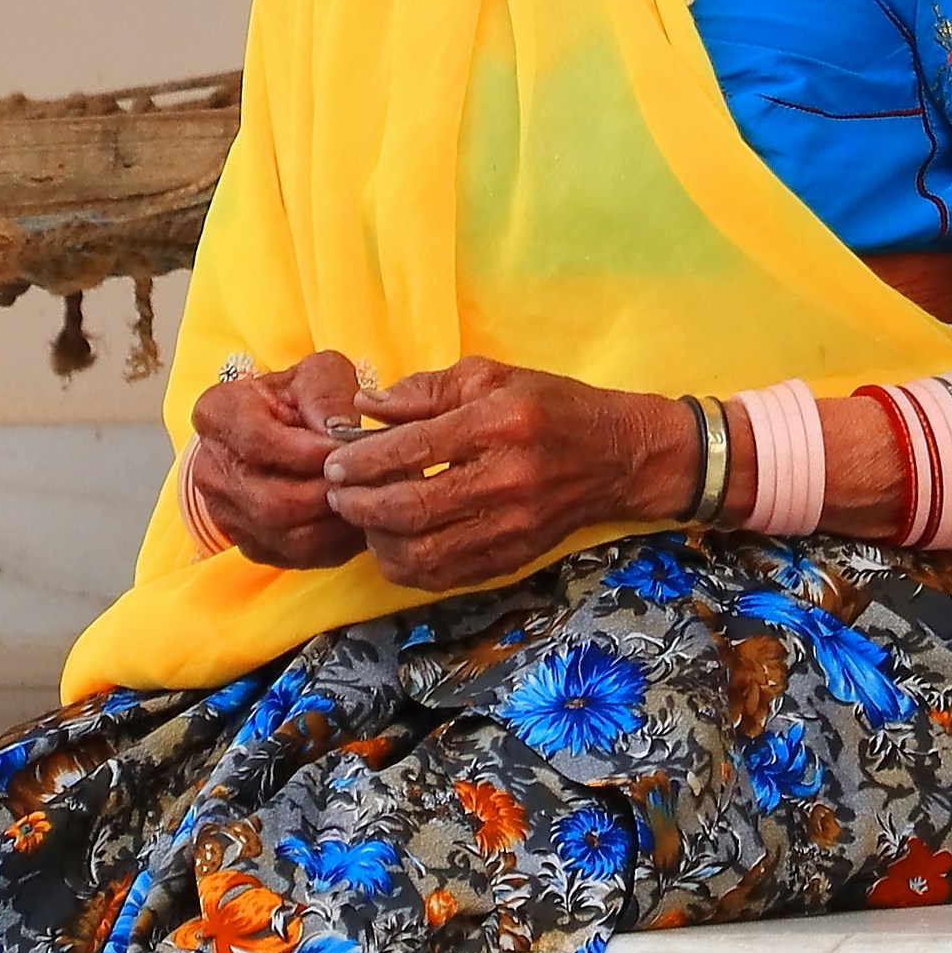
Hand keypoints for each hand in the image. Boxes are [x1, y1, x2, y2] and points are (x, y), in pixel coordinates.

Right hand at [186, 351, 367, 568]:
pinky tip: (357, 519)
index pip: (259, 442)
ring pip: (286, 535)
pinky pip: (295, 556)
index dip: (309, 451)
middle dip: (327, 492)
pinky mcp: (251, 544)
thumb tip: (341, 432)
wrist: (278, 430)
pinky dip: (334, 543)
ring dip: (334, 522)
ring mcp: (227, 513)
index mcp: (218, 414)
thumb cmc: (299, 397)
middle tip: (368, 480)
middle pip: (272, 501)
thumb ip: (328, 393)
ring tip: (367, 499)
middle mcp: (212, 469)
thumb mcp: (317, 374)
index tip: (348, 447)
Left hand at [323, 357, 686, 592]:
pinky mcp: (513, 558)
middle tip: (335, 493)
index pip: (414, 449)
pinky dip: (407, 565)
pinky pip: (445, 575)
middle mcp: (506, 480)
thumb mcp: (492, 377)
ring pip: (422, 552)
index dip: (362, 460)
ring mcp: (512, 527)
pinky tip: (392, 543)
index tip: (333, 461)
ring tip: (361, 518)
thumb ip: (425, 391)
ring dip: (377, 540)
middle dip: (358, 503)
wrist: (618, 457)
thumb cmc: (550, 406)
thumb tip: (365, 407)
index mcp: (498, 425)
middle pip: (411, 507)